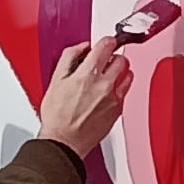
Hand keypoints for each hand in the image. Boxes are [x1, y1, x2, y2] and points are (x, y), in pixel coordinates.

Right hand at [35, 36, 129, 155]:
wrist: (64, 142)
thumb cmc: (57, 116)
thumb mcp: (55, 80)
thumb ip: (69, 58)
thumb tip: (82, 47)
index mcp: (88, 74)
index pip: (107, 45)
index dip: (106, 41)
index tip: (104, 44)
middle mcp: (105, 84)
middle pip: (121, 58)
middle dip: (113, 57)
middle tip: (104, 62)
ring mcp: (114, 98)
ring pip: (128, 74)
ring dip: (119, 71)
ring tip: (107, 76)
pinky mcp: (118, 110)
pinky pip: (126, 91)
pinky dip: (119, 88)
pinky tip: (107, 92)